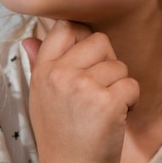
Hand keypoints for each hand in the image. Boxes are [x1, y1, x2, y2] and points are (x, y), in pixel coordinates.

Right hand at [22, 21, 139, 162]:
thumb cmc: (60, 135)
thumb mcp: (41, 97)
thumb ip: (39, 64)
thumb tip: (29, 37)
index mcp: (43, 70)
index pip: (66, 27)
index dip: (84, 36)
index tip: (89, 57)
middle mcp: (60, 75)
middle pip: (100, 40)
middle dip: (107, 62)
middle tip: (98, 89)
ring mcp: (83, 87)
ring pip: (119, 65)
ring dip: (119, 86)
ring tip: (104, 108)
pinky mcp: (106, 103)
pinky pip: (132, 84)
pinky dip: (132, 101)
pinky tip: (116, 117)